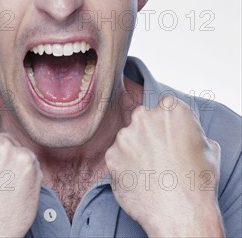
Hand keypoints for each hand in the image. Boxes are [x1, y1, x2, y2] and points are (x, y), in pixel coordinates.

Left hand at [105, 96, 224, 236]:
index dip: (168, 124)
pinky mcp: (111, 156)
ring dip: (135, 151)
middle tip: (159, 156)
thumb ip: (192, 132)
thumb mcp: (209, 148)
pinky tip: (139, 180)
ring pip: (128, 139)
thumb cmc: (198, 182)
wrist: (181, 213)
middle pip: (143, 119)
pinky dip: (124, 167)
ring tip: (150, 172)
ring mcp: (125, 136)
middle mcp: (144, 116)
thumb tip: (188, 135)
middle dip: (148, 134)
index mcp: (170, 109)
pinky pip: (117, 158)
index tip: (170, 137)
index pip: (164, 108)